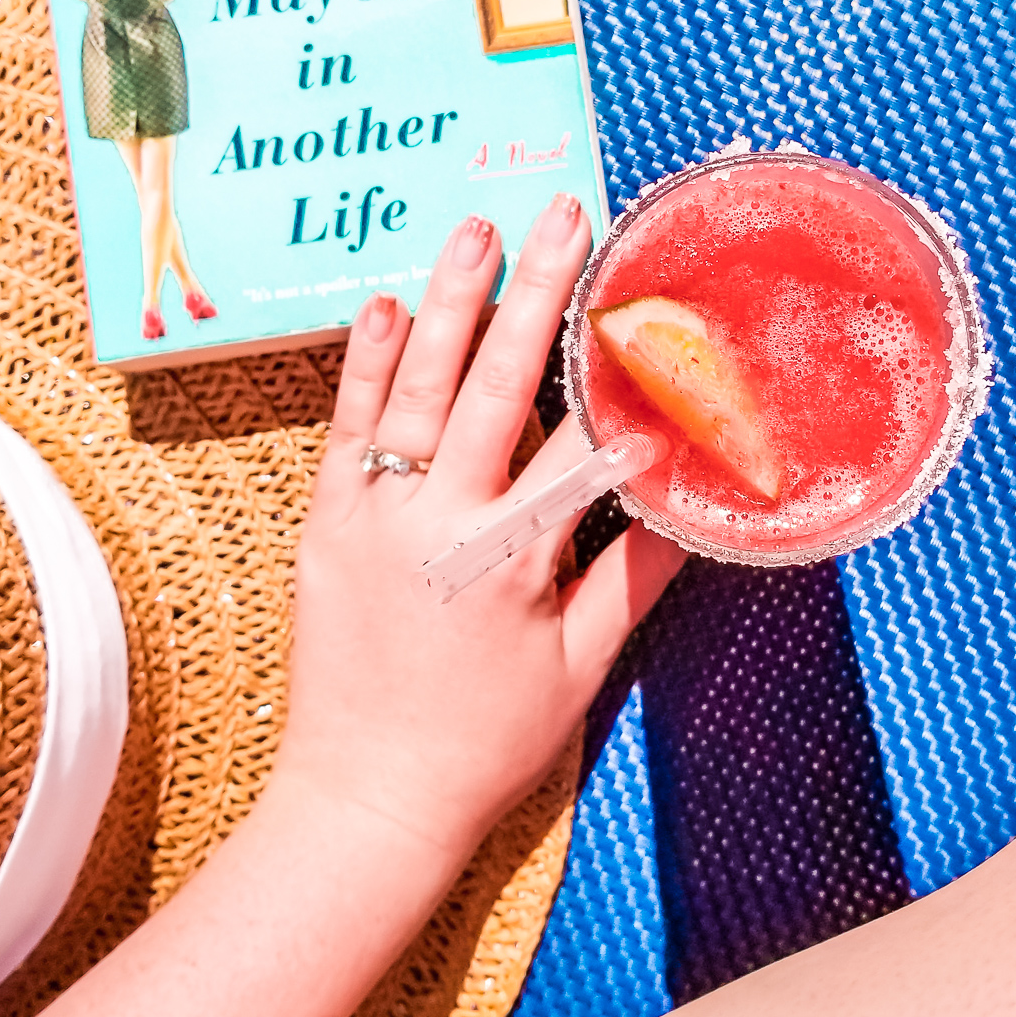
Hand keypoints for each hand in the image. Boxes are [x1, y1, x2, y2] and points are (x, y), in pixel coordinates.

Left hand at [284, 194, 684, 869]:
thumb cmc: (483, 744)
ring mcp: (371, 515)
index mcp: (511, 555)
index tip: (638, 297)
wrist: (364, 801)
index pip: (574, 438)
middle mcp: (437, 520)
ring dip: (446, 303)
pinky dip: (362, 366)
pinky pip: (346, 429)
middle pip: (493, 385)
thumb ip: (634, 580)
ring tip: (473, 230)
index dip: (610, 367)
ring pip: (413, 388)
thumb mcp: (579, 670)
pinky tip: (383, 306)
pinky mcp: (325, 523)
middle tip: (559, 216)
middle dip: (532, 293)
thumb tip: (691, 511)